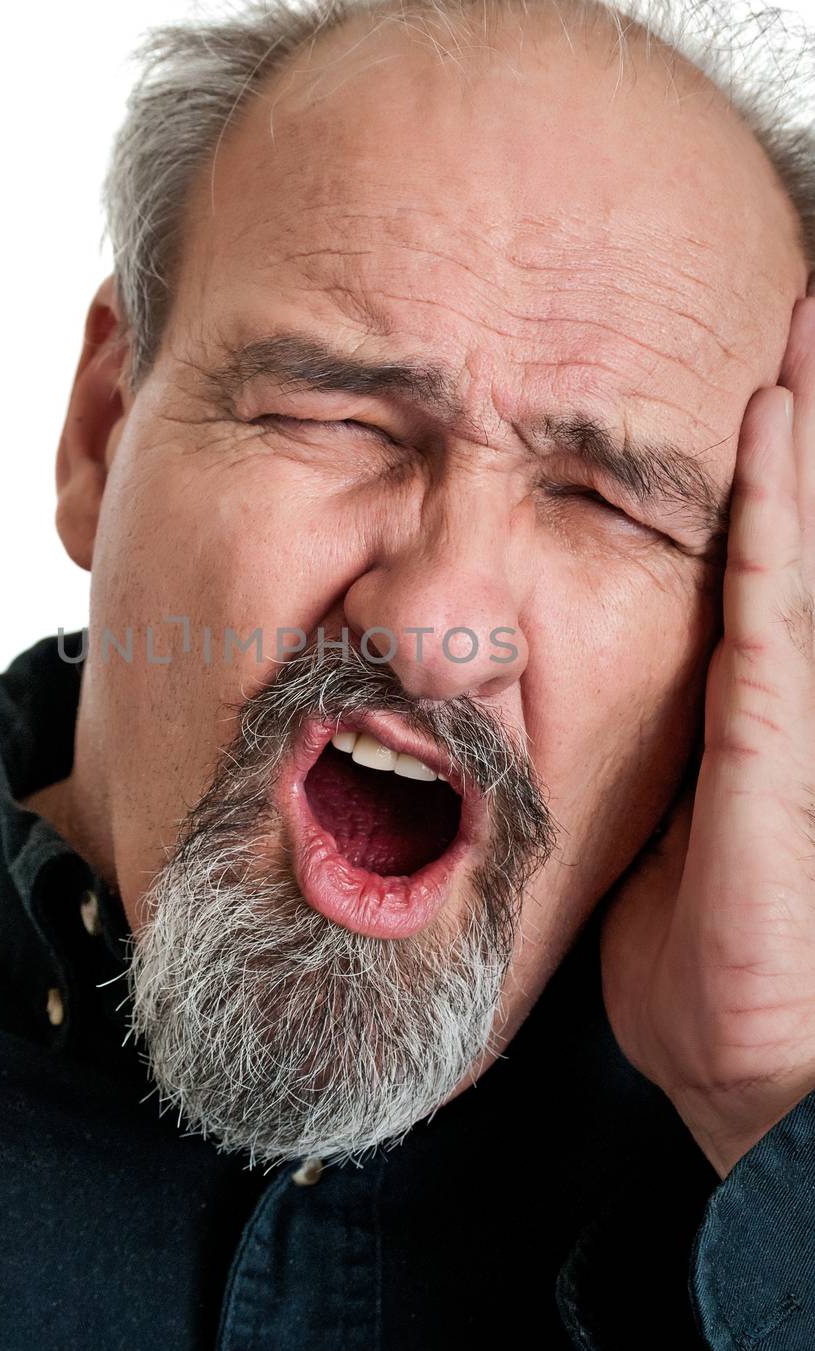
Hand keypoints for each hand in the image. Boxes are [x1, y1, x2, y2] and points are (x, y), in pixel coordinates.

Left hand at [599, 289, 814, 1179]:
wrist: (744, 1047)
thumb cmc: (697, 951)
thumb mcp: (645, 826)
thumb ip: (628, 749)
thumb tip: (560, 710)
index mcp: (743, 696)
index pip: (753, 550)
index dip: (759, 463)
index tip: (740, 372)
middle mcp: (781, 676)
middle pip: (791, 516)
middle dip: (793, 411)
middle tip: (787, 303)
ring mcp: (792, 693)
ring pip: (794, 526)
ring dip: (793, 420)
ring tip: (796, 318)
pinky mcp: (775, 723)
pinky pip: (773, 587)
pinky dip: (773, 498)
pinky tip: (768, 416)